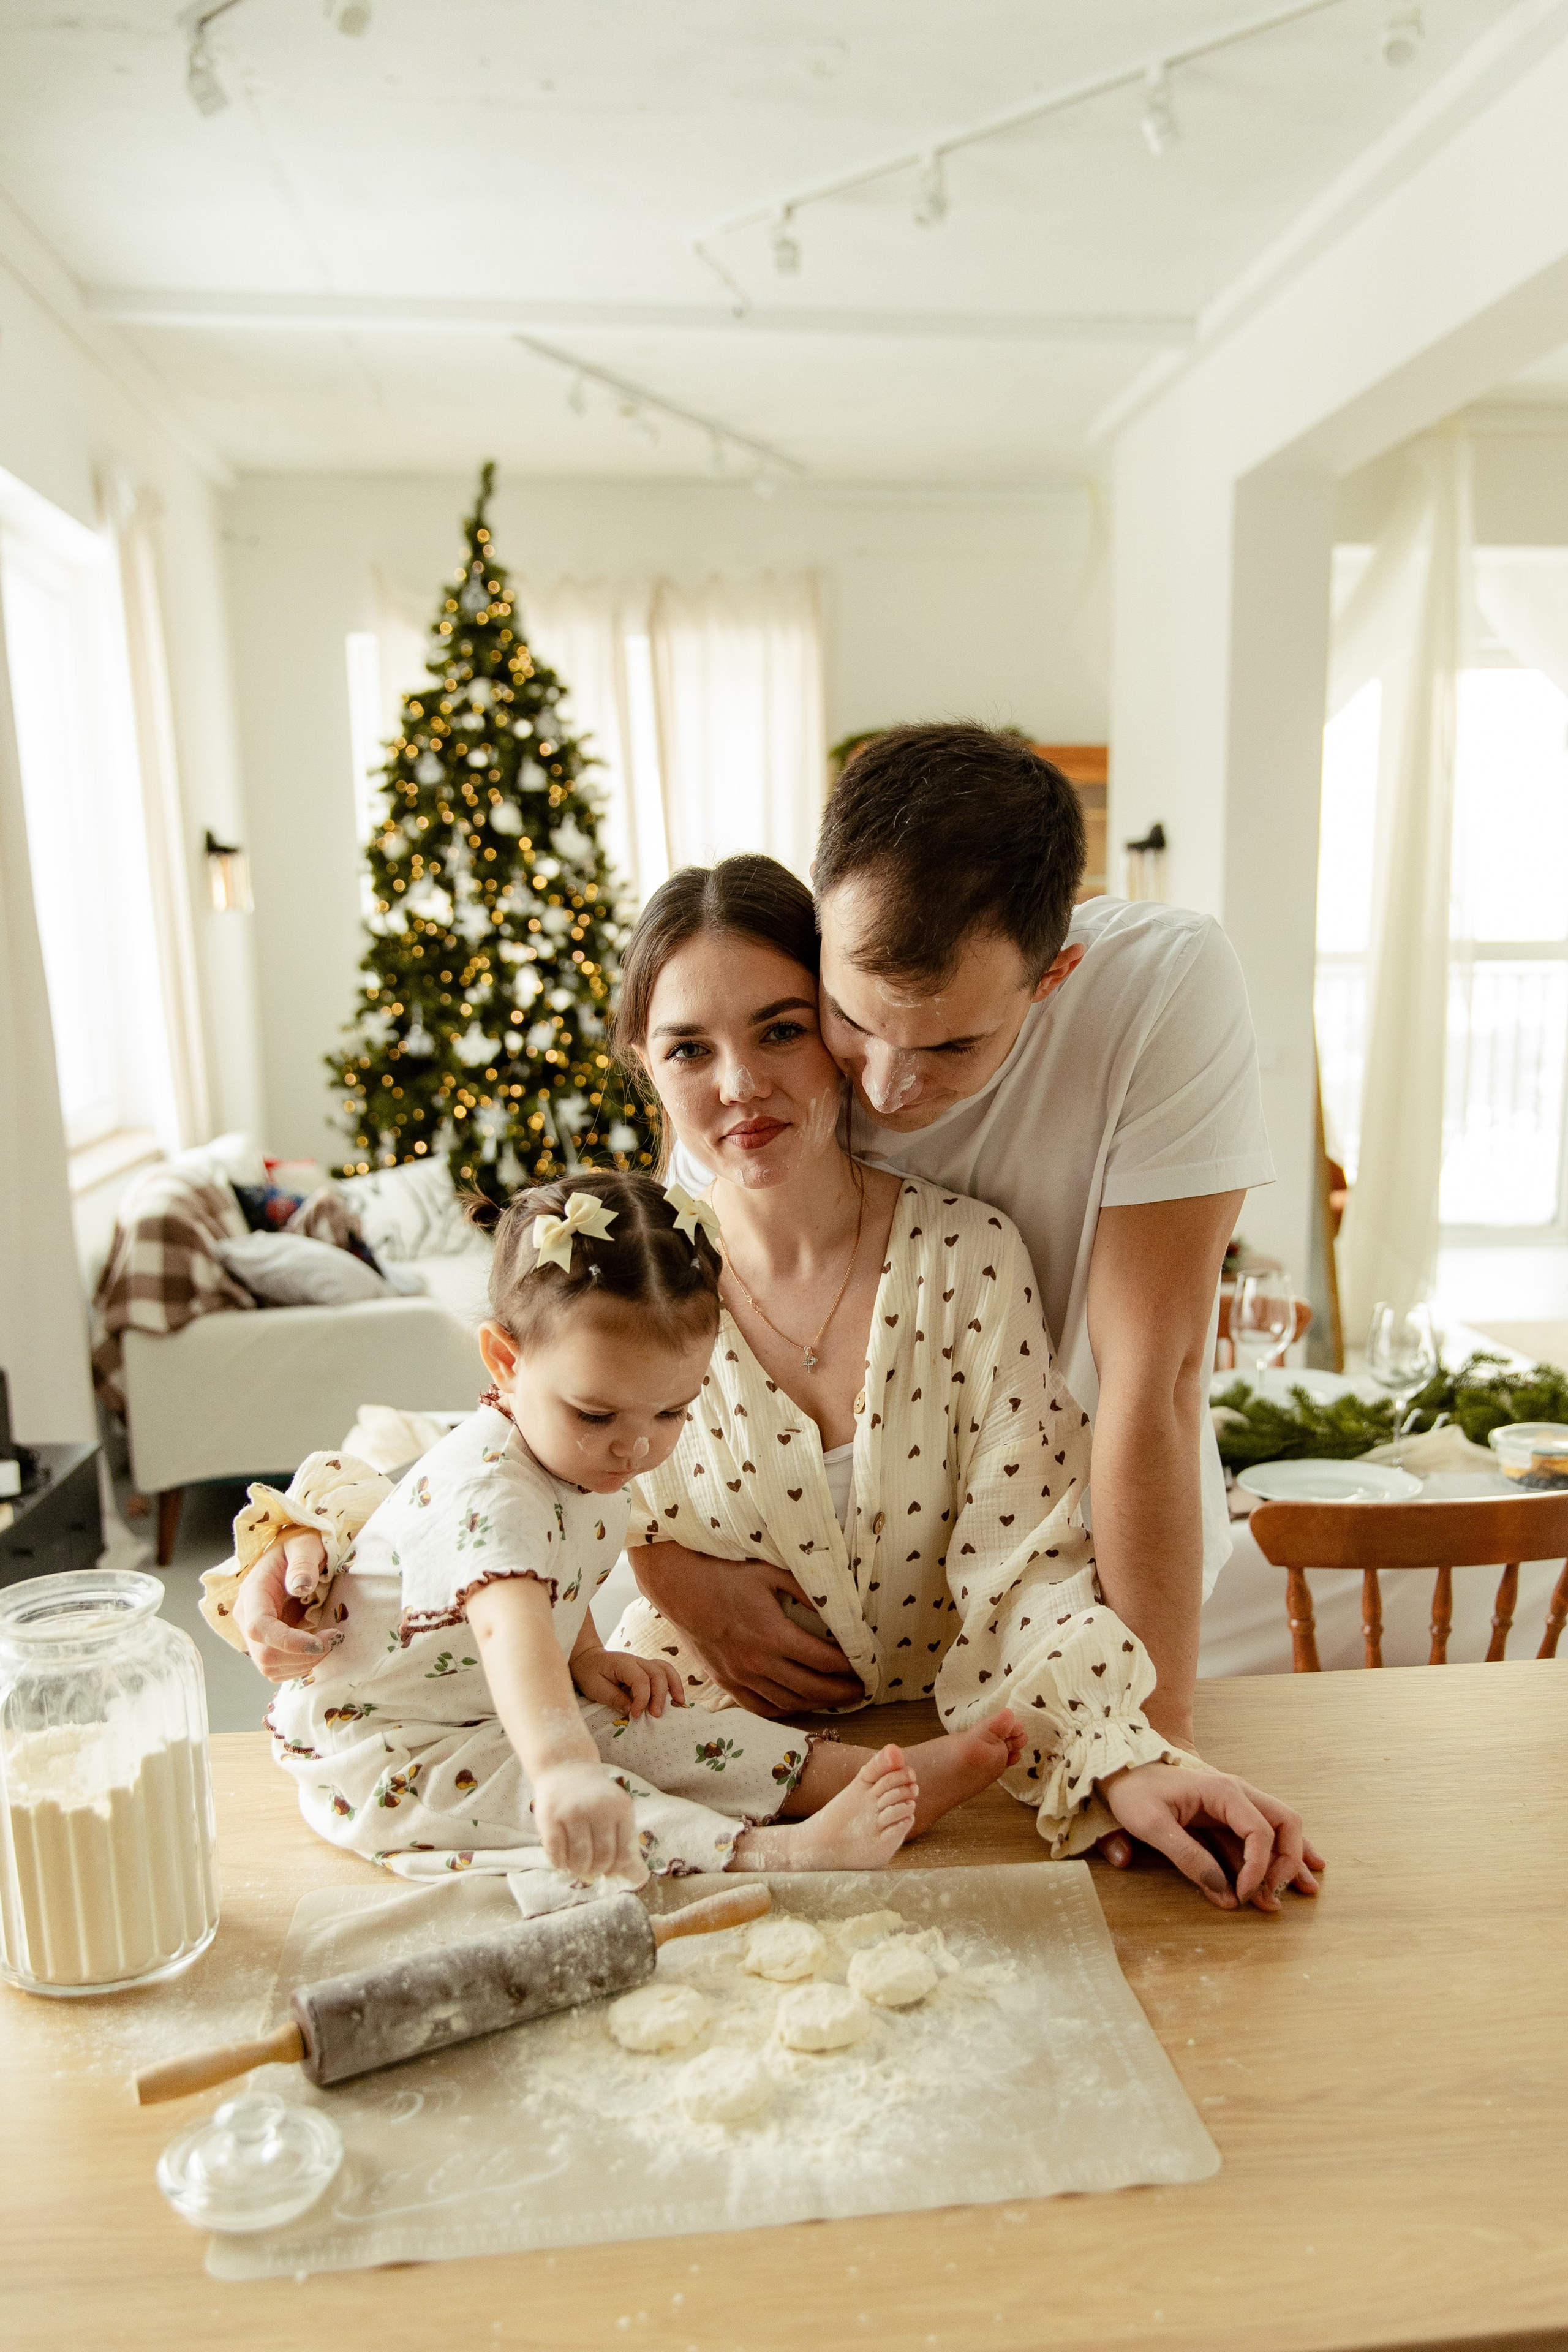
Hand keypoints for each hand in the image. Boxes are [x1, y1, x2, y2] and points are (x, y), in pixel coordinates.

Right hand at [233, 1540, 342, 1682]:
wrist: (295, 1553)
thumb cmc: (301, 1546)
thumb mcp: (305, 1545)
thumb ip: (303, 1563)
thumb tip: (301, 1587)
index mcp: (253, 1593)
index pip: (259, 1628)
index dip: (288, 1642)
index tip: (319, 1642)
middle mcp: (248, 1618)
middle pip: (265, 1656)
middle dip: (303, 1655)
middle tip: (335, 1638)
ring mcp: (256, 1634)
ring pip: (271, 1668)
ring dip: (305, 1663)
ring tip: (330, 1641)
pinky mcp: (268, 1644)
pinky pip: (279, 1669)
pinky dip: (302, 1665)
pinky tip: (319, 1647)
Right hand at [533, 1758, 642, 1882]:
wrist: (566, 1769)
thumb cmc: (595, 1799)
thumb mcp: (617, 1814)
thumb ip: (627, 1846)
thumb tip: (639, 1879)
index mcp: (621, 1809)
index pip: (624, 1854)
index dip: (616, 1869)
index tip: (609, 1871)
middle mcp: (598, 1810)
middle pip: (602, 1858)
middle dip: (596, 1870)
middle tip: (591, 1869)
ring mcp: (573, 1813)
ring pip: (579, 1859)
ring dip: (578, 1869)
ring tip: (577, 1865)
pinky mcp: (550, 1819)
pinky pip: (556, 1854)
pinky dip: (560, 1863)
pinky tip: (562, 1859)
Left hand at [574, 1647, 684, 1717]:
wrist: (587, 1660)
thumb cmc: (589, 1674)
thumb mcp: (595, 1688)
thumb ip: (615, 1698)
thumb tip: (632, 1710)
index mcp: (623, 1663)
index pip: (640, 1680)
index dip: (642, 1699)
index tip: (637, 1716)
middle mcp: (637, 1660)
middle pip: (658, 1673)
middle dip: (660, 1696)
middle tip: (656, 1716)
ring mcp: (643, 1663)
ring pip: (666, 1669)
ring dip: (675, 1686)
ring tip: (679, 1704)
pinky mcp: (646, 1670)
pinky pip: (665, 1672)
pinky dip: (673, 1683)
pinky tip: (677, 1698)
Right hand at [633, 1544, 864, 1715]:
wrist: (679, 1587)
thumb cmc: (726, 1574)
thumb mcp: (771, 1573)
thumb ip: (807, 1591)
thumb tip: (838, 1606)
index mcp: (773, 1635)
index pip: (824, 1660)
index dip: (851, 1667)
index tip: (867, 1666)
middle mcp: (758, 1662)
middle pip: (812, 1689)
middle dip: (842, 1692)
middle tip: (863, 1690)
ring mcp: (740, 1676)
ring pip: (788, 1702)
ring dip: (817, 1704)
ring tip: (837, 1698)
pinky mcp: (725, 1682)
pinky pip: (760, 1707)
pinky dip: (784, 1710)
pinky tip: (799, 1704)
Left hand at [1102, 1762, 1323, 1912]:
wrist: (1123, 1765)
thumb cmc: (1135, 1790)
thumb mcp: (1152, 1824)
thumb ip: (1187, 1857)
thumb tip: (1223, 1893)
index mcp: (1223, 1791)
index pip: (1260, 1833)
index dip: (1257, 1869)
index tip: (1241, 1896)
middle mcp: (1238, 1793)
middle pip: (1284, 1822)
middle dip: (1289, 1861)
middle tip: (1275, 1895)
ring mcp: (1236, 1802)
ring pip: (1279, 1828)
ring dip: (1292, 1859)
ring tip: (1308, 1890)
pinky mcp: (1228, 1814)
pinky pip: (1263, 1833)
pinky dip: (1282, 1852)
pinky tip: (1303, 1867)